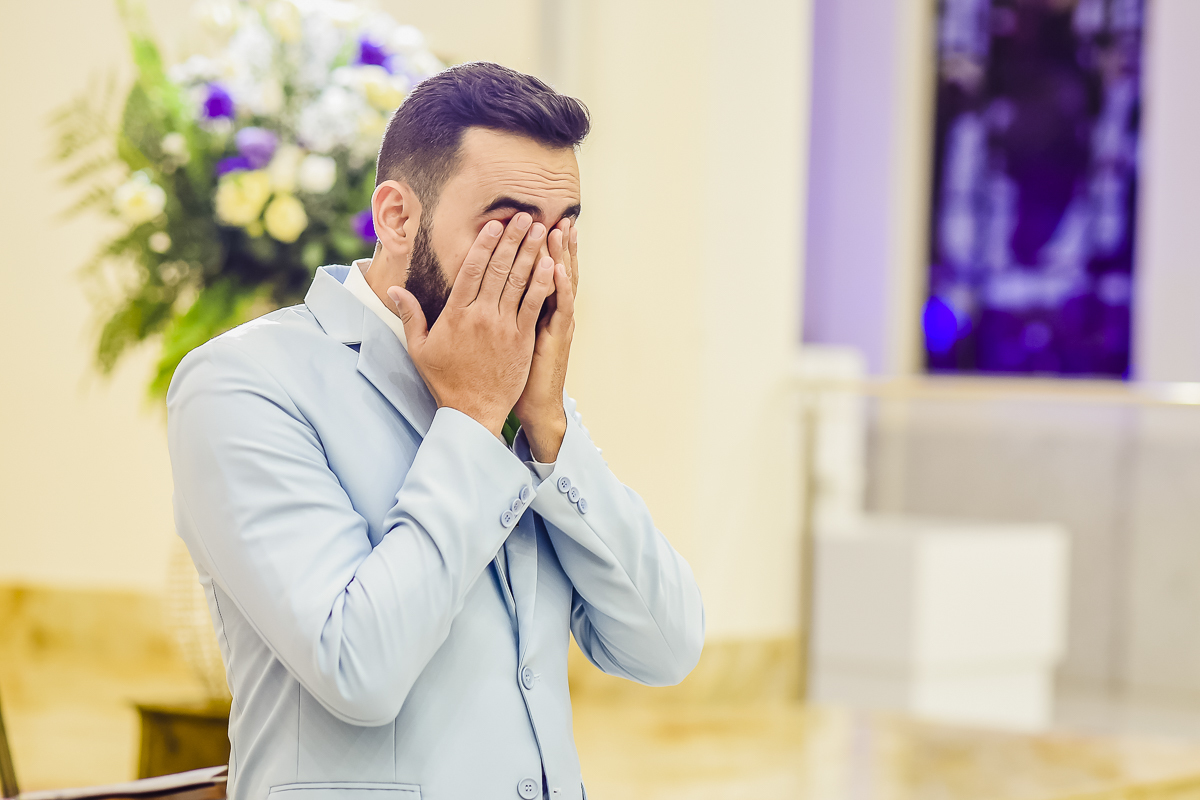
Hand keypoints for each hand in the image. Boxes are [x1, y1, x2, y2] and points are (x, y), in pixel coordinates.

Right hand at [388, 214, 554, 439]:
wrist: (472, 411)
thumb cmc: (445, 380)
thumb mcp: (420, 348)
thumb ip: (410, 315)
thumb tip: (394, 290)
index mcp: (455, 313)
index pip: (471, 269)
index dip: (485, 244)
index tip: (495, 224)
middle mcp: (481, 315)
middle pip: (499, 269)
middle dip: (513, 239)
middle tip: (526, 216)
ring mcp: (503, 327)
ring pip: (519, 282)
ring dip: (532, 253)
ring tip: (542, 230)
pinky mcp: (521, 339)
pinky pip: (534, 305)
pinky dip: (543, 283)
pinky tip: (551, 264)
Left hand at [514, 218, 577, 461]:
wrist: (535, 406)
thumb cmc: (517, 374)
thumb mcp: (510, 339)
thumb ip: (502, 312)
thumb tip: (488, 292)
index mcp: (538, 310)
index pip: (539, 272)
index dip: (539, 248)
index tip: (536, 223)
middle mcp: (551, 313)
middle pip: (554, 270)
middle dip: (554, 244)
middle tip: (556, 216)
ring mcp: (557, 324)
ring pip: (562, 284)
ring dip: (560, 256)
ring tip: (559, 230)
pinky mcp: (556, 338)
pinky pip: (560, 309)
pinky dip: (559, 288)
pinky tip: (556, 268)